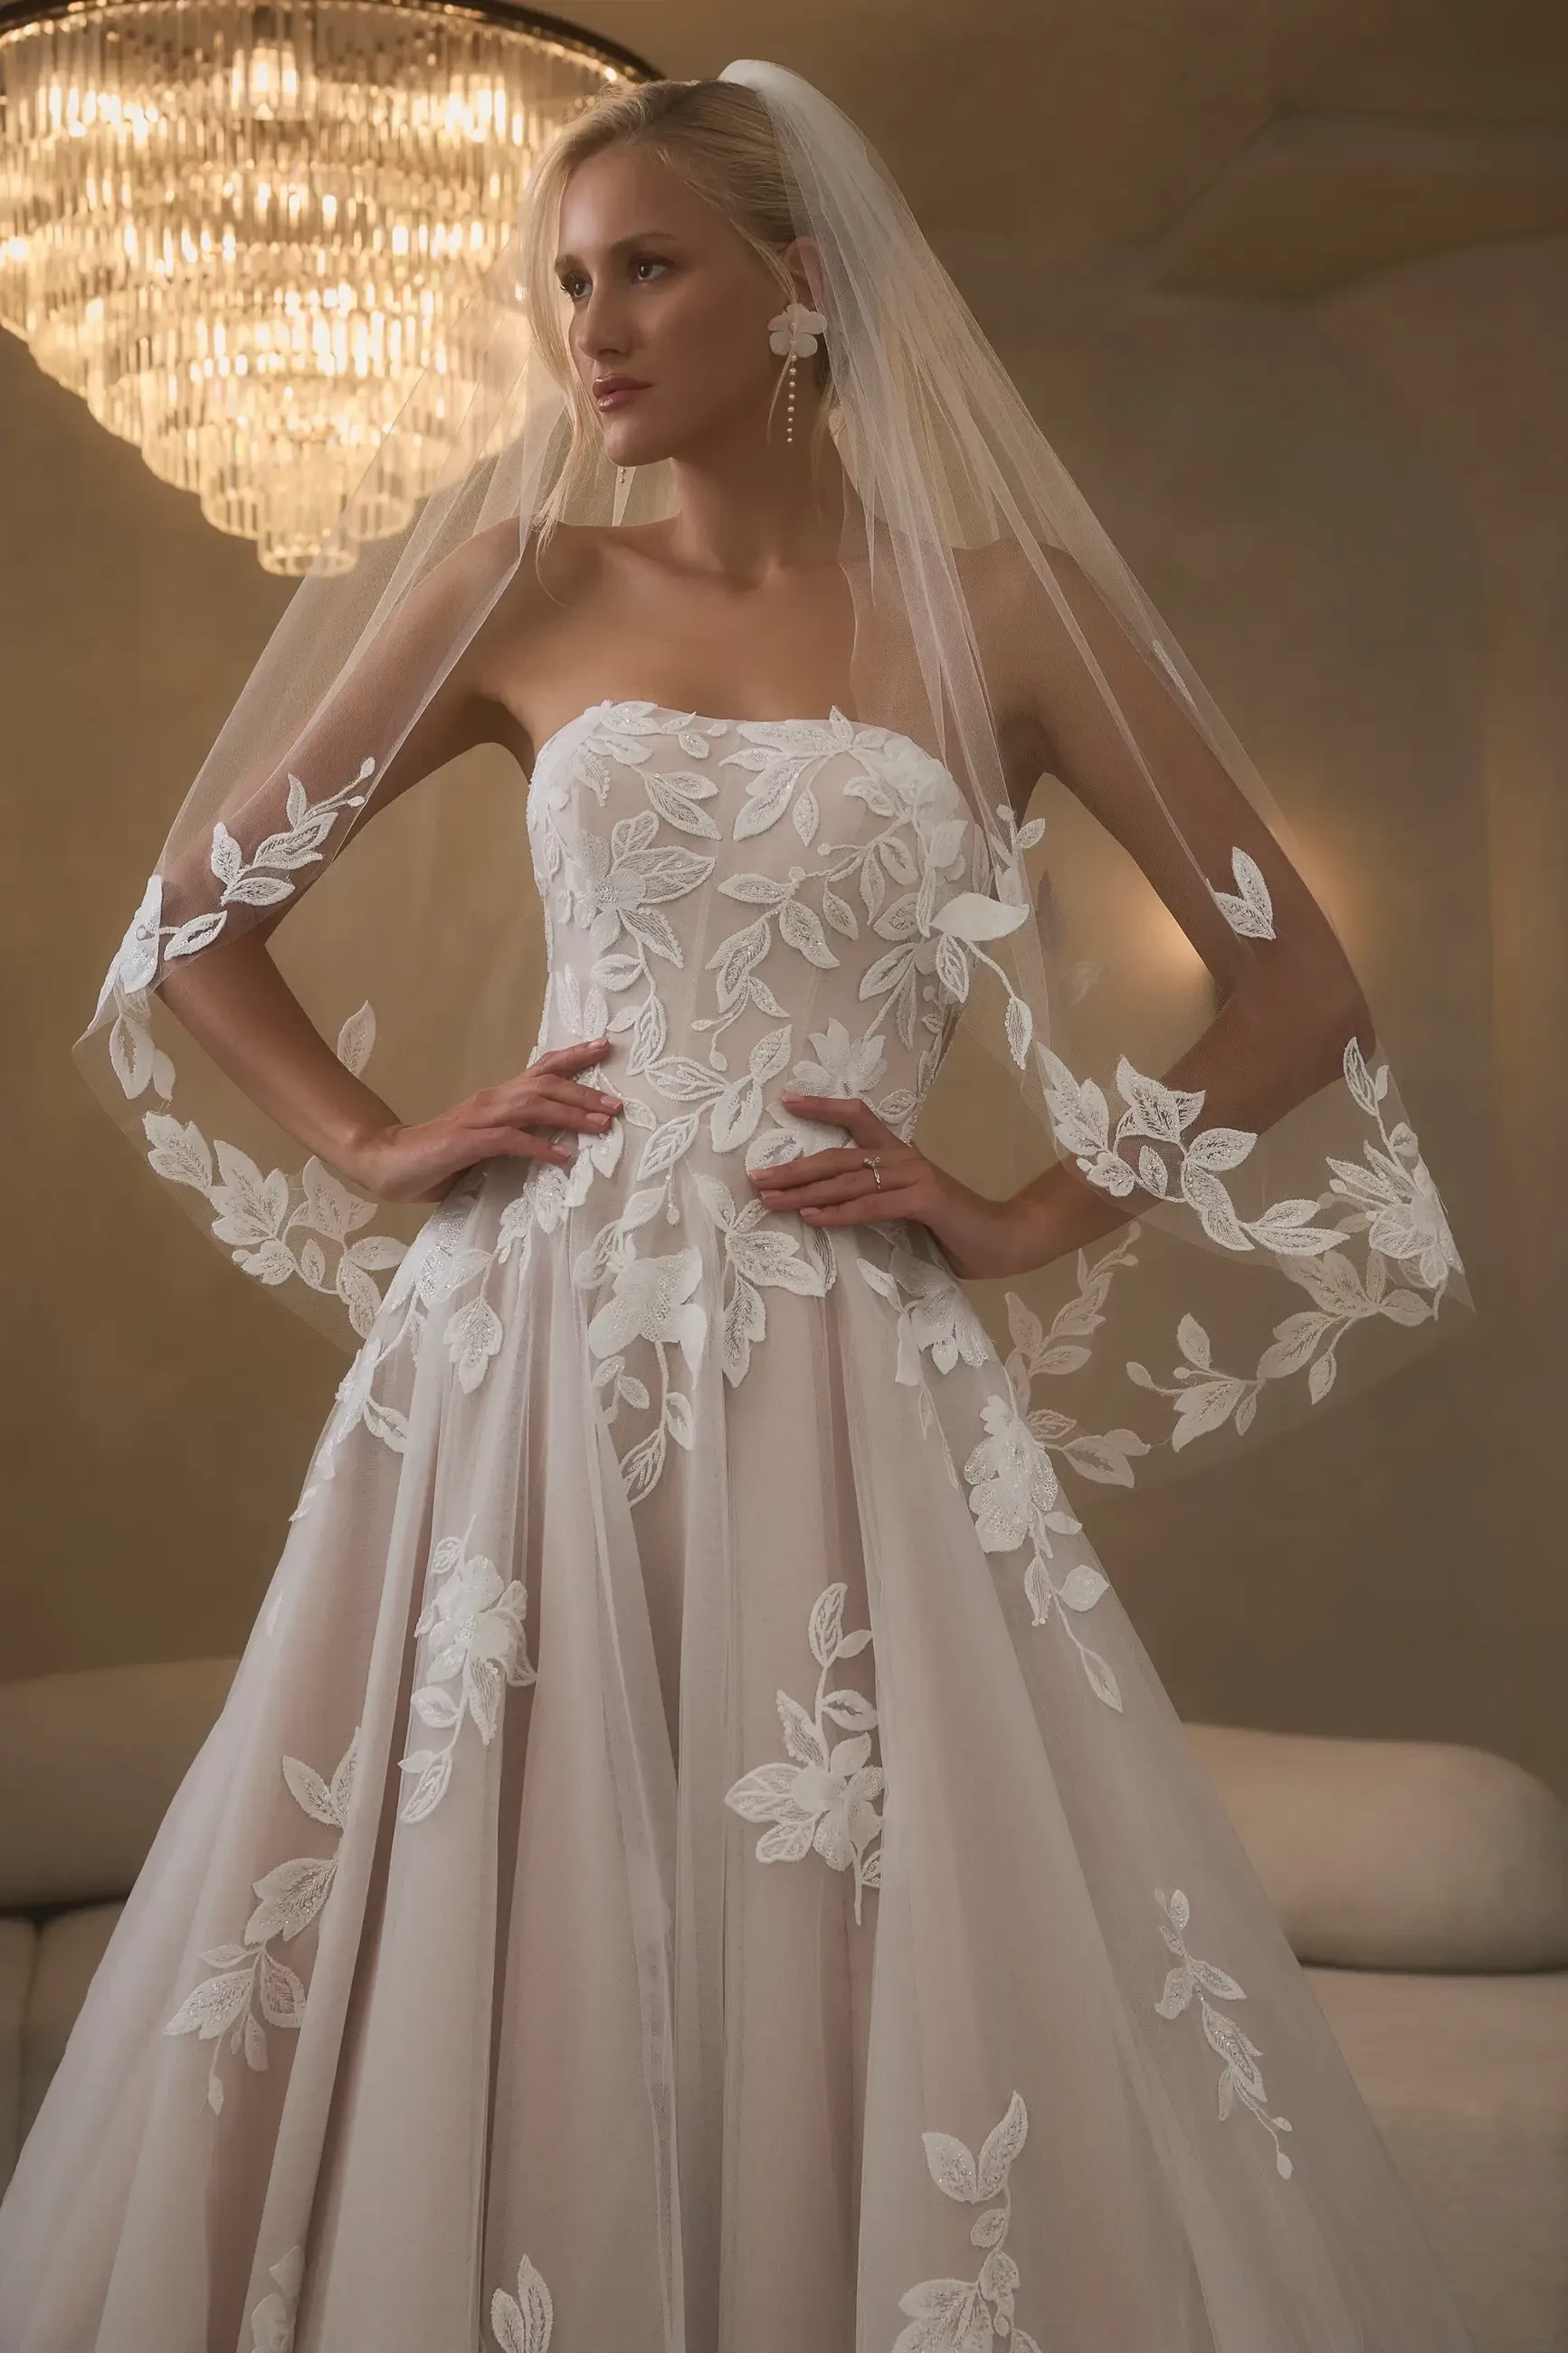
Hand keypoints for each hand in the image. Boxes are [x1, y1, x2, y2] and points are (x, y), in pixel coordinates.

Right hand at [345, 1037, 622, 1204]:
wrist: (388, 1163)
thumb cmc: (439, 1157)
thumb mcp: (487, 1144)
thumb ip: (516, 1139)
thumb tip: (556, 1146)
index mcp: (497, 1099)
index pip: (542, 1070)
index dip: (574, 1057)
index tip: (605, 1046)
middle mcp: (491, 1101)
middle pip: (545, 1086)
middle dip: (584, 1092)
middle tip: (617, 1104)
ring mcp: (478, 1119)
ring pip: (532, 1107)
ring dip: (570, 1115)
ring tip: (601, 1125)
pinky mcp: (466, 1142)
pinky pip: (509, 1141)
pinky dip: (538, 1146)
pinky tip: (562, 1157)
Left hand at [751, 1091, 1035, 1278]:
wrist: (1004, 1240)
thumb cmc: (954, 1229)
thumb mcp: (907, 1209)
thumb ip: (876, 1200)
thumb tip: (827, 1206)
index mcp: (899, 1154)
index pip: (857, 1117)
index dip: (821, 1106)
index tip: (785, 1100)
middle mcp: (904, 1157)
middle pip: (837, 1156)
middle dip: (792, 1168)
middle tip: (755, 1177)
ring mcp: (915, 1175)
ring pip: (847, 1181)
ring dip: (803, 1192)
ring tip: (770, 1200)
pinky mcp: (924, 1199)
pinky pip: (871, 1206)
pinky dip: (839, 1212)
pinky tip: (812, 1217)